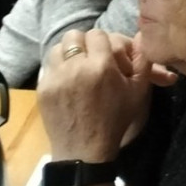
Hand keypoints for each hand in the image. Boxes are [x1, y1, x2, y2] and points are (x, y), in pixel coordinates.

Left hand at [38, 30, 154, 161]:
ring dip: (68, 54)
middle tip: (92, 58)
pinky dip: (58, 69)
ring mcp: (55, 78)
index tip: (108, 55)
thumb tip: (140, 35)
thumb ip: (143, 60)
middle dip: (85, 44)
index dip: (104, 42)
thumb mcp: (139, 91)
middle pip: (75, 35)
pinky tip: (67, 82)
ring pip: (58, 48)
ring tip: (77, 68)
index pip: (98, 33)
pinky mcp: (42, 89)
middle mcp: (75, 67)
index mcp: (101, 66)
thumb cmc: (116, 120)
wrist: (84, 151)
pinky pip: (48, 66)